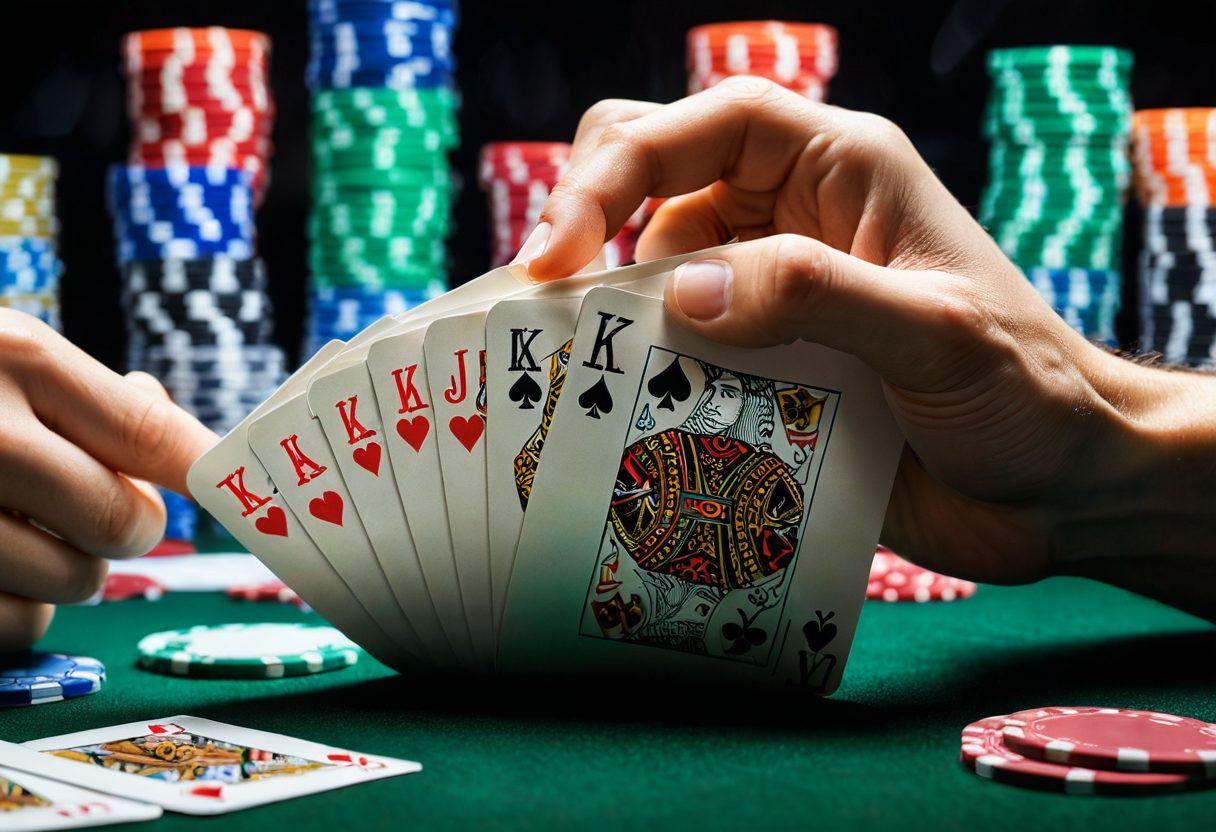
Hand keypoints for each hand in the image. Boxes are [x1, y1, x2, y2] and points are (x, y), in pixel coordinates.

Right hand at [0, 311, 217, 649]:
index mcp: (9, 354)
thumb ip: (83, 393)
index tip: (244, 495)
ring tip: (18, 530)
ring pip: (74, 584)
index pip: (150, 432)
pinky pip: (13, 628)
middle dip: (124, 527)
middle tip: (94, 510)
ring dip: (67, 571)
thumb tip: (176, 436)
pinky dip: (14, 611)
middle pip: (127, 522)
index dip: (211, 473)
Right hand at [516, 77, 1215, 618]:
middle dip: (593, 222)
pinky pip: (679, 352)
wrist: (1059, 490)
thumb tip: (682, 290)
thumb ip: (813, 297)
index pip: (710, 124)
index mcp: (841, 172)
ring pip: (656, 274)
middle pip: (661, 179)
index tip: (563, 248)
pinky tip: (626, 418)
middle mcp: (796, 221)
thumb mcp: (935, 335)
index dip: (624, 165)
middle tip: (549, 301)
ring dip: (617, 317)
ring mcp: (775, 296)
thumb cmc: (1026, 395)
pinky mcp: (764, 366)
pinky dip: (644, 377)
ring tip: (584, 380)